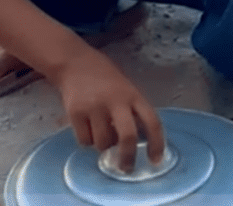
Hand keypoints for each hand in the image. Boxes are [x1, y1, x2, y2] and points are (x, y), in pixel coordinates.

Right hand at [50, 46, 165, 172]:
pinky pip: (84, 141)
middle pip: (128, 137)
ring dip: (104, 146)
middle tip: (127, 168)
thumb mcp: (127, 89)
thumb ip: (133, 112)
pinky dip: (88, 141)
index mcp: (134, 95)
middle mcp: (116, 101)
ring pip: (103, 143)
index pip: (152, 121)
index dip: (157, 143)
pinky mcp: (75, 113)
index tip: (156, 161)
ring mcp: (95, 107)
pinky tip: (88, 128)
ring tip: (102, 132)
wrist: (75, 63)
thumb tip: (138, 142)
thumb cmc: (106, 79)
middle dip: (128, 157)